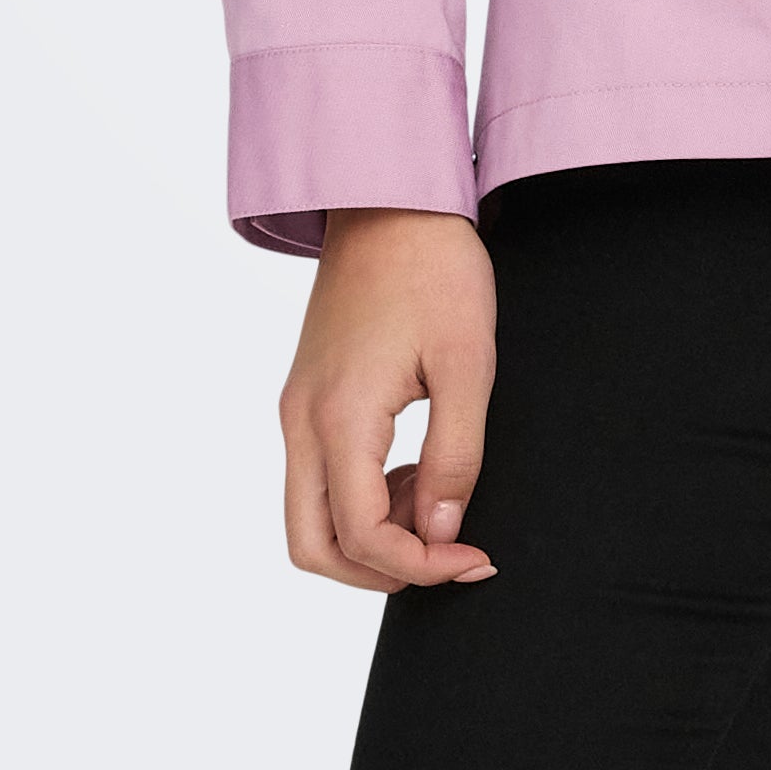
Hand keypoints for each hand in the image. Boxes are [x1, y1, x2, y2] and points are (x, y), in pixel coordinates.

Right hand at [279, 207, 500, 593]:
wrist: (390, 200)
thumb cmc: (435, 270)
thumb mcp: (468, 363)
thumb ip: (456, 456)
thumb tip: (443, 534)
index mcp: (340, 417)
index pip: (362, 537)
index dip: (421, 565)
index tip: (474, 558)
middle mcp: (301, 421)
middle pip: (312, 546)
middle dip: (378, 570)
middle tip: (447, 553)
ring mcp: (296, 409)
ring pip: (310, 517)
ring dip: (370, 534)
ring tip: (438, 497)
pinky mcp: (305, 397)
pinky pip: (317, 478)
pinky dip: (360, 498)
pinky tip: (416, 469)